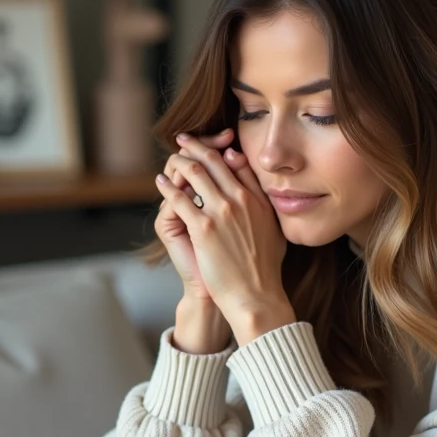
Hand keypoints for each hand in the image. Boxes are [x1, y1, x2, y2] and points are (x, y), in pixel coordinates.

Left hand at [156, 129, 294, 342]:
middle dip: (196, 146)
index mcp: (258, 200)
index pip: (237, 162)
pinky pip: (179, 197)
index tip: (210, 145)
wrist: (256, 296)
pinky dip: (167, 186)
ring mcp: (221, 211)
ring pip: (194, 172)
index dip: (220, 150)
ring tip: (171, 158)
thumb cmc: (265, 270)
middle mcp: (241, 199)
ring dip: (178, 161)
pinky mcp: (202, 227)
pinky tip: (161, 182)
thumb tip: (256, 190)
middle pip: (214, 160)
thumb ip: (266, 207)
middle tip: (184, 140)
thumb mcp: (275, 232)